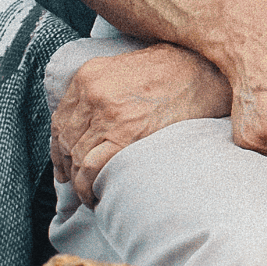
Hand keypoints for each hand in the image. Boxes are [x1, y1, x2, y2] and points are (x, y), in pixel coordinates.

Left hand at [53, 43, 230, 205]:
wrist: (206, 73)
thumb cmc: (175, 73)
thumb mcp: (128, 70)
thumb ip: (102, 91)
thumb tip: (87, 127)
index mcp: (90, 75)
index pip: (61, 118)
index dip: (59, 146)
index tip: (65, 163)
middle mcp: (93, 92)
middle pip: (66, 138)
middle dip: (69, 164)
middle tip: (78, 181)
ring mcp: (107, 114)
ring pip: (76, 156)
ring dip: (79, 179)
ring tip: (91, 192)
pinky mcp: (124, 134)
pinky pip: (90, 168)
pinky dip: (87, 186)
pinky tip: (96, 195)